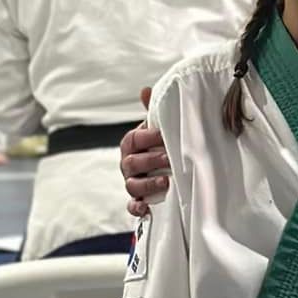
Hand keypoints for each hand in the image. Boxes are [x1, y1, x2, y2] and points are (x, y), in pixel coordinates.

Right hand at [122, 96, 168, 216]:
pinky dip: (137, 208)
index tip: (162, 135)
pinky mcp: (138, 202)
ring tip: (166, 180)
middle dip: (150, 160)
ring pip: (132, 185)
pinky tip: (146, 208)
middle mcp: (129, 165)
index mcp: (132, 146)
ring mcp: (133, 184)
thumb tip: (146, 90)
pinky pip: (132, 207)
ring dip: (148, 183)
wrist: (167, 172)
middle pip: (131, 163)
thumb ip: (153, 112)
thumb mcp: (158, 130)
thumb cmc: (160, 147)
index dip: (146, 137)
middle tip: (169, 157)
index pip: (133, 139)